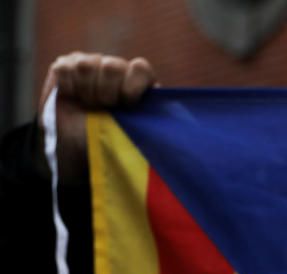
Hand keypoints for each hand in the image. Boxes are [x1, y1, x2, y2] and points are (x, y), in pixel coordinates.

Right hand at [37, 52, 156, 183]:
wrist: (78, 144)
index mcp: (139, 81)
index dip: (131, 86)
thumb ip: (151, 122)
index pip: (140, 67)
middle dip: (106, 91)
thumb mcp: (136, 132)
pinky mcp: (65, 65)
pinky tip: (72, 97)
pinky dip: (68, 86)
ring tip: (88, 104)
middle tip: (103, 106)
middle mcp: (117, 68)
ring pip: (87, 65)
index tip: (126, 104)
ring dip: (86, 90)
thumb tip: (170, 133)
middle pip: (112, 66)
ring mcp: (91, 63)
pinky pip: (64, 68)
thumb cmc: (112, 139)